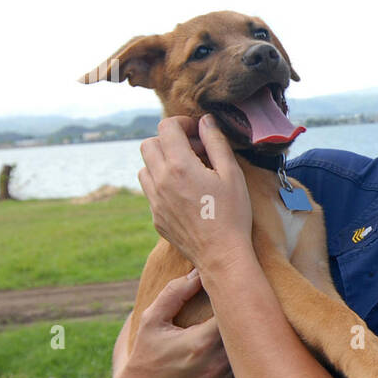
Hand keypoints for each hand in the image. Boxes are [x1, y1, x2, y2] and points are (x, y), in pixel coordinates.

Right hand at [113, 270, 235, 377]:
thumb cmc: (145, 354)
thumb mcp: (152, 320)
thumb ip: (175, 293)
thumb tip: (199, 272)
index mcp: (201, 343)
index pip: (235, 313)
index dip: (237, 301)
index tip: (235, 293)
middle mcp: (216, 366)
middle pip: (246, 335)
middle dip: (245, 320)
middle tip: (245, 306)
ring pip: (245, 355)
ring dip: (242, 342)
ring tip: (240, 328)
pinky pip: (239, 374)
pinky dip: (236, 362)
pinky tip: (231, 353)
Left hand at [138, 114, 252, 274]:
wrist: (221, 255)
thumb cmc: (232, 214)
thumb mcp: (232, 174)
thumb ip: (216, 143)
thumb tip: (205, 122)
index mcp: (180, 166)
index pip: (166, 128)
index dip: (182, 123)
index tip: (197, 132)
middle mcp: (160, 181)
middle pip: (148, 145)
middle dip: (169, 141)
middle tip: (194, 152)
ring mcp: (154, 201)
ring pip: (145, 168)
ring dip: (162, 162)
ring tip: (188, 172)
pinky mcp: (155, 217)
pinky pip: (151, 191)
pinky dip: (163, 184)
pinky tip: (187, 195)